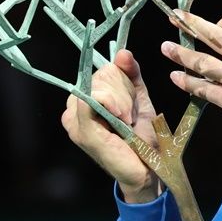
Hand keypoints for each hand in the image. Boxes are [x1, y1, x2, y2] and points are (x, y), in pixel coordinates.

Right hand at [61, 48, 160, 202]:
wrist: (148, 169)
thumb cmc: (142, 138)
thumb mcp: (139, 100)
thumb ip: (130, 76)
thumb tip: (123, 52)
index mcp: (85, 102)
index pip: (100, 72)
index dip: (121, 80)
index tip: (131, 104)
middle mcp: (73, 110)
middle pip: (98, 76)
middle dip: (122, 91)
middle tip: (130, 116)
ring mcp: (74, 121)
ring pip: (97, 85)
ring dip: (121, 100)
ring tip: (127, 120)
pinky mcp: (82, 130)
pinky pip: (93, 98)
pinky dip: (113, 103)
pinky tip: (122, 118)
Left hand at [160, 10, 221, 154]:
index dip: (221, 22)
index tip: (213, 25)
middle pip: (215, 36)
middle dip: (193, 24)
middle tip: (176, 17)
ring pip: (203, 61)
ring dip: (181, 53)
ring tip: (166, 47)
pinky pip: (204, 89)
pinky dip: (187, 83)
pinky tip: (176, 77)